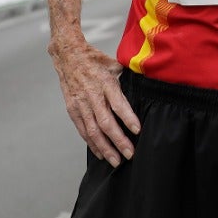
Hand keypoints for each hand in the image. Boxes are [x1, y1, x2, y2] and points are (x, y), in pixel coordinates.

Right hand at [50, 39, 140, 166]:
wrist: (68, 56)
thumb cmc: (95, 60)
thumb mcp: (115, 64)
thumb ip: (129, 77)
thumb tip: (149, 85)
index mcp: (105, 83)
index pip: (118, 104)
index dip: (128, 118)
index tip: (138, 130)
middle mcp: (92, 96)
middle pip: (106, 123)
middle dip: (118, 141)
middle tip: (130, 154)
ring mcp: (81, 104)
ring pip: (93, 131)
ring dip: (105, 148)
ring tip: (116, 161)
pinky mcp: (73, 110)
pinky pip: (83, 130)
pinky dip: (92, 144)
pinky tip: (101, 153)